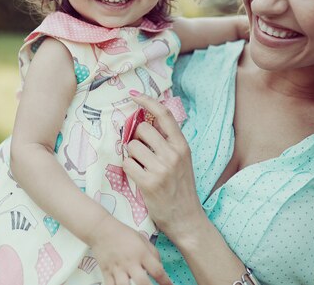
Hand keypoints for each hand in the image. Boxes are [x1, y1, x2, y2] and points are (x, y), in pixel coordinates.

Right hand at [88, 216, 171, 284]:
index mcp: (141, 253)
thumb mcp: (142, 239)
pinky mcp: (106, 272)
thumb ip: (153, 253)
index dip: (166, 282)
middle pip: (142, 282)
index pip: (157, 270)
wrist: (101, 229)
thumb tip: (160, 268)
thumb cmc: (124, 233)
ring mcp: (117, 268)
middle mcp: (130, 262)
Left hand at [123, 92, 204, 237]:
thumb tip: (144, 121)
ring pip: (131, 146)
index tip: (134, 95)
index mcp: (182, 146)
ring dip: (131, 155)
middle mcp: (173, 154)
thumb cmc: (180, 188)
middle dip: (136, 138)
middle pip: (142, 129)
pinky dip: (128, 168)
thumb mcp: (181, 160)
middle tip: (141, 153)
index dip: (148, 101)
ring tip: (141, 167)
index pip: (164, 115)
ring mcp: (161, 168)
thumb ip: (167, 142)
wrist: (186, 219)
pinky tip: (137, 177)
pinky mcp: (149, 183)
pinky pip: (127, 163)